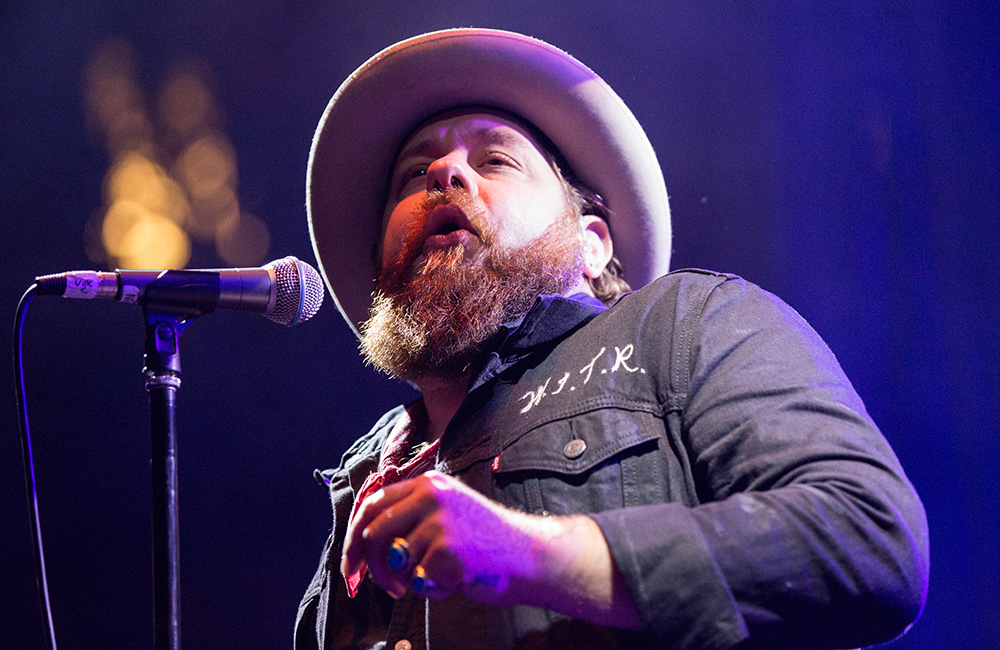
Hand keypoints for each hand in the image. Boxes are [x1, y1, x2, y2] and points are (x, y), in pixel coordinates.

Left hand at [340, 470, 643, 629]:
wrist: (528, 555)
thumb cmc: (484, 541)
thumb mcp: (447, 512)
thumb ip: (411, 516)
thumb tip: (361, 538)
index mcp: (428, 483)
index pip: (372, 504)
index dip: (353, 537)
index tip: (351, 564)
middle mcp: (431, 496)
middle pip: (372, 531)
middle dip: (370, 565)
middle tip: (386, 586)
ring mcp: (440, 522)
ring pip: (392, 559)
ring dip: (403, 581)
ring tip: (427, 581)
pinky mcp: (447, 550)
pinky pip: (417, 580)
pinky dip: (430, 590)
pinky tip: (452, 583)